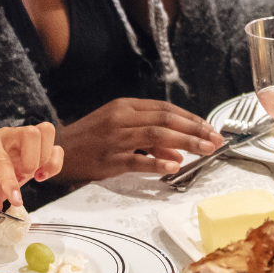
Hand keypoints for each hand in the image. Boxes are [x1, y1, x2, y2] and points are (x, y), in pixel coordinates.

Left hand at [0, 122, 63, 208]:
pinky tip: (40, 176)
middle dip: (32, 161)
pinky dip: (53, 165)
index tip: (15, 200)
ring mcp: (22, 138)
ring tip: (32, 176)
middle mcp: (5, 135)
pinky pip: (55, 149)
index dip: (9, 180)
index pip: (1, 157)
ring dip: (44, 160)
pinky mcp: (36, 148)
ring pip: (46, 132)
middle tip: (22, 178)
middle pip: (32, 133)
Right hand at [56, 98, 222, 178]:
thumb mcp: (120, 129)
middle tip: (215, 139)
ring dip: (185, 142)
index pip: (166, 108)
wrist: (58, 151)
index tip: (209, 128)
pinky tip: (174, 166)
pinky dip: (157, 162)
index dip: (191, 118)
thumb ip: (150, 139)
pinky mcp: (109, 160)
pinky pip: (137, 160)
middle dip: (195, 129)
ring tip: (205, 150)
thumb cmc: (91, 138)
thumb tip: (179, 152)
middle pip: (166, 119)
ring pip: (157, 135)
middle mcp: (122, 119)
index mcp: (126, 107)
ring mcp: (116, 139)